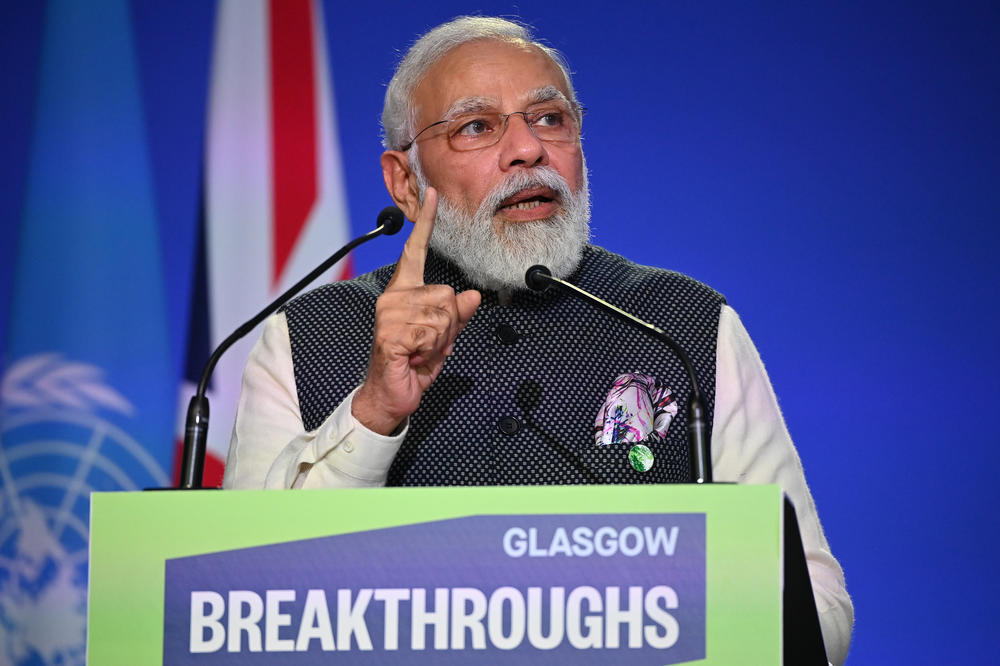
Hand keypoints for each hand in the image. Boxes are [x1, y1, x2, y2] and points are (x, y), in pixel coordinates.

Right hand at [352, 188, 481, 434]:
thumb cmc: (414, 363)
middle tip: (429, 343)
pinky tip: (413, 358)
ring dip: (440, 340)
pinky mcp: (390, 334)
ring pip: (443, 315)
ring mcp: (390, 314)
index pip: (415, 250)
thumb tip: (473, 296)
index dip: (425, 222)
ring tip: (420, 351)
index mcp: (405, 291)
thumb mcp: (444, 337)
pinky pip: (431, 333)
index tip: (431, 193)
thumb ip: (459, 316)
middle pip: (447, 295)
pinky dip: (430, 351)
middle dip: (450, 325)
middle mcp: (394, 297)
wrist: (391, 395)